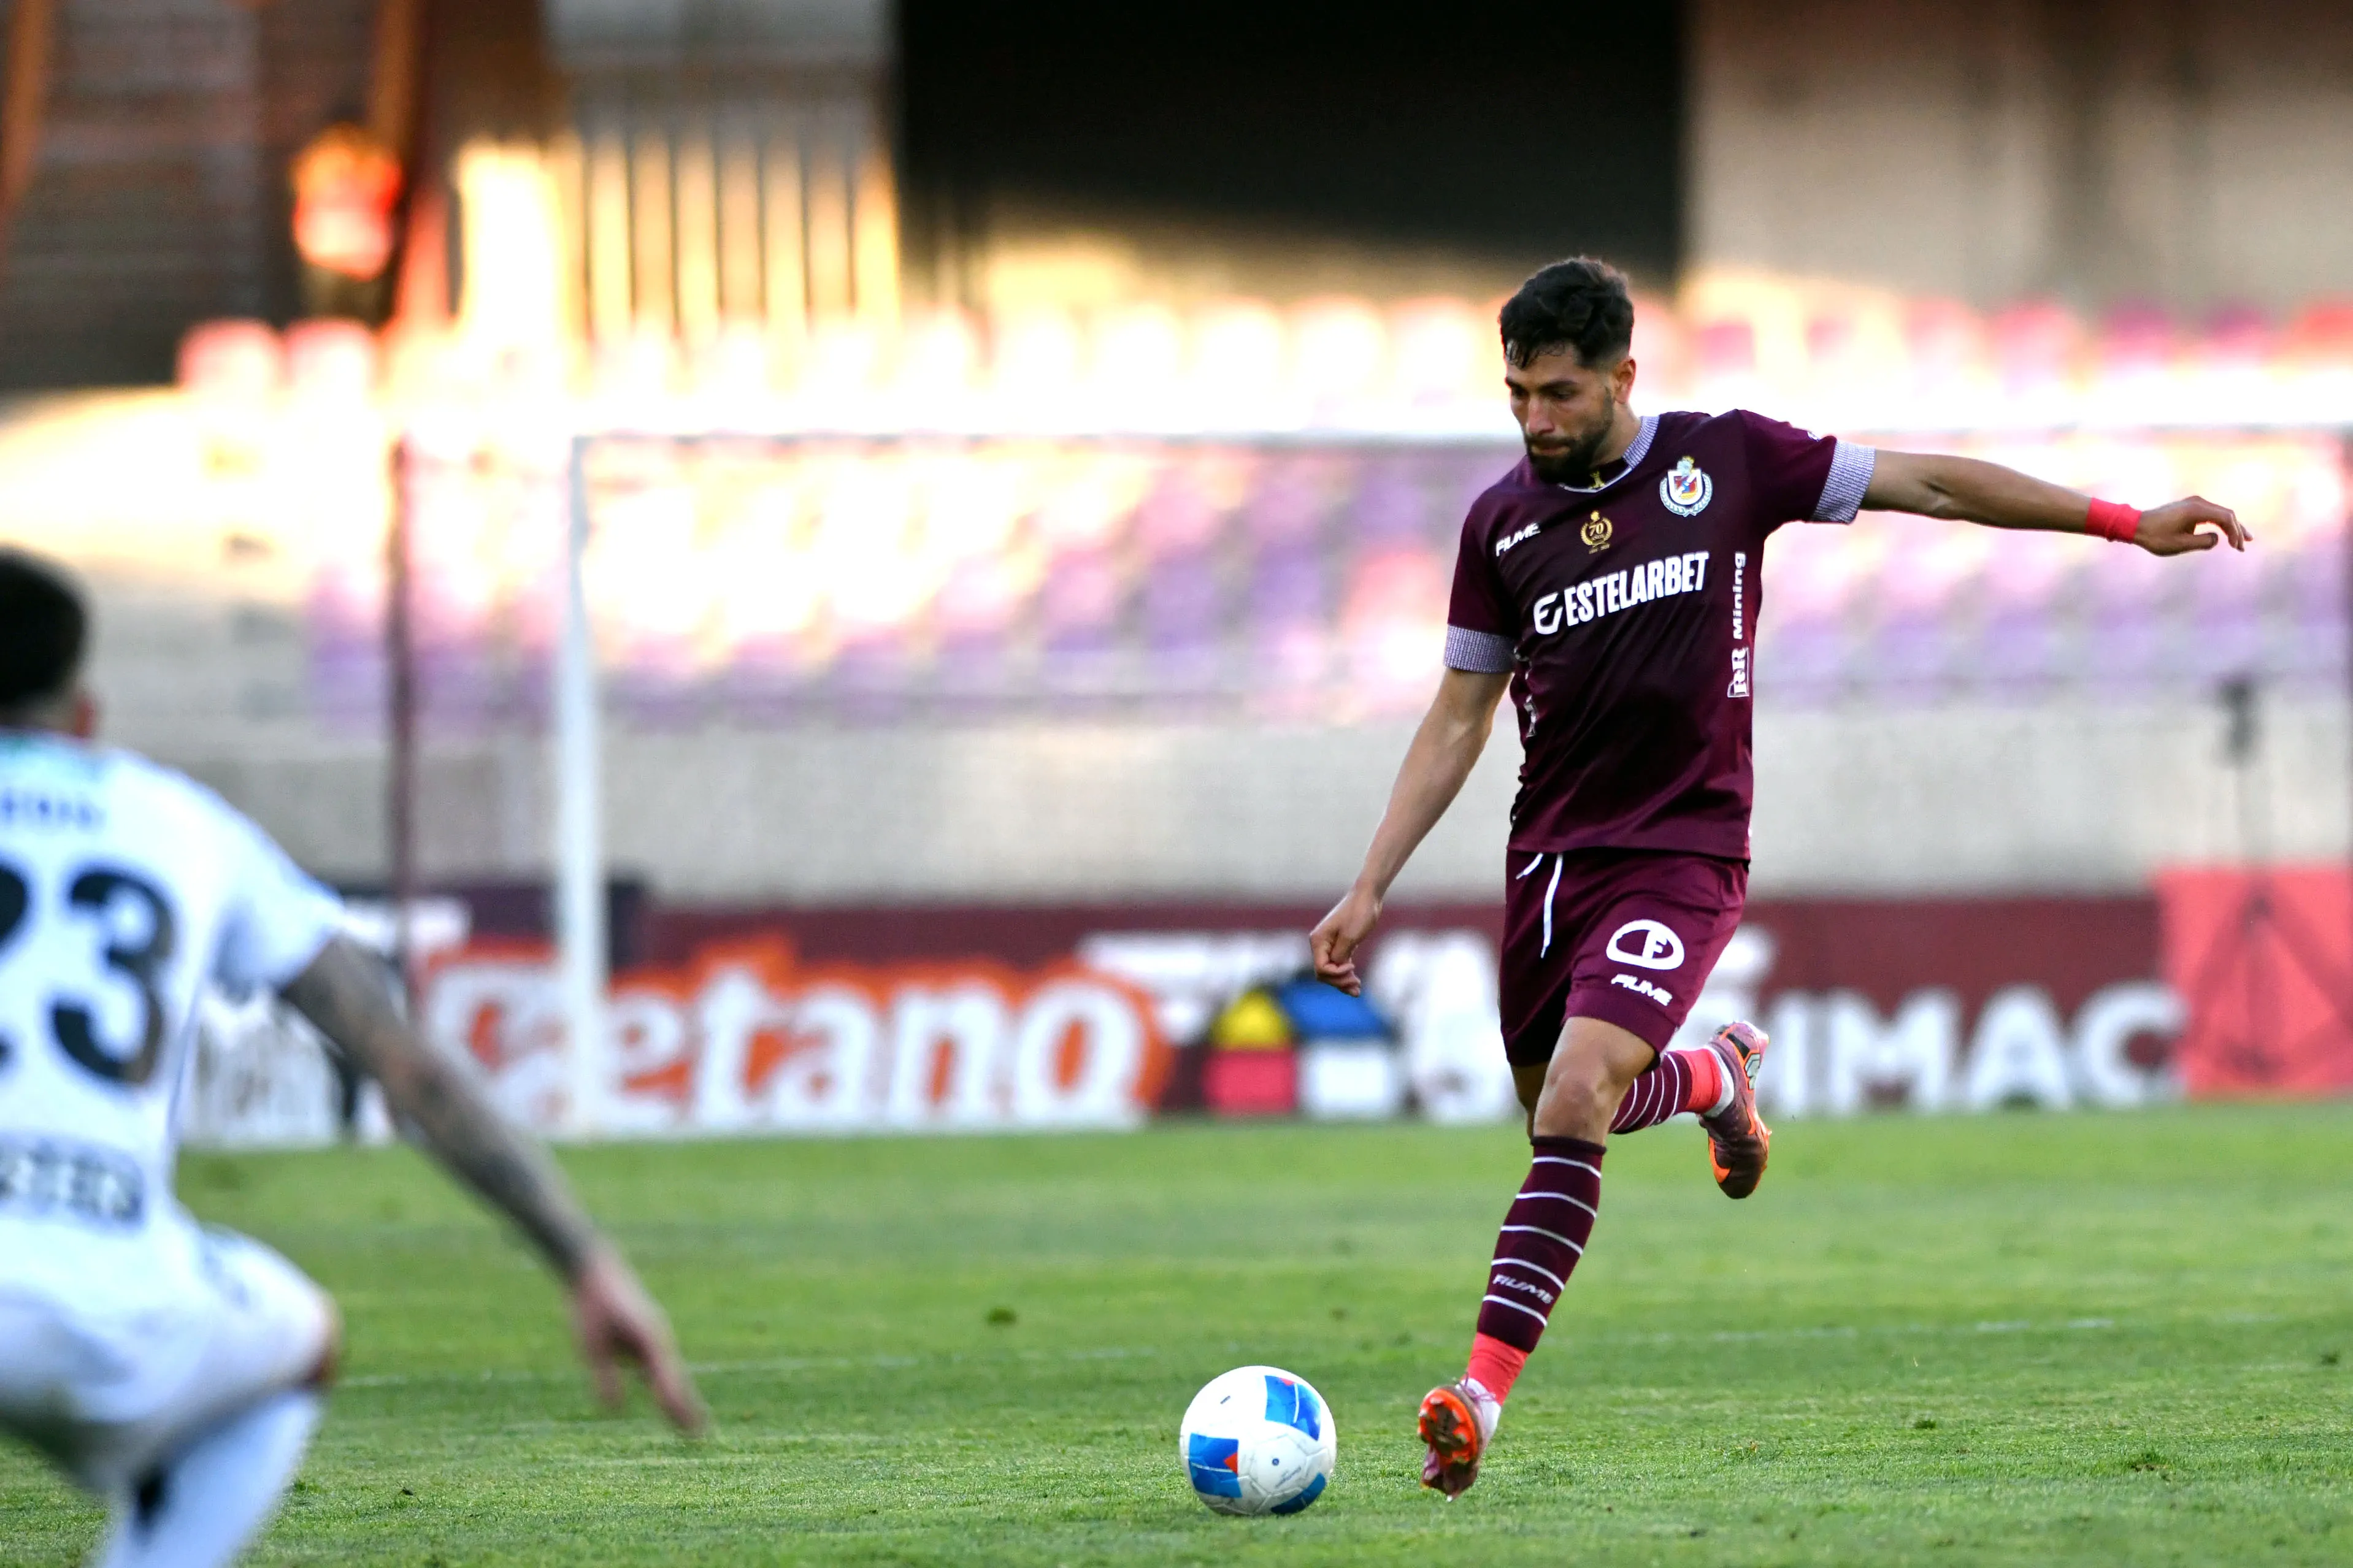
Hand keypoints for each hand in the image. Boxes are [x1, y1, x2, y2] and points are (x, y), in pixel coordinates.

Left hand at [571, 1244, 706, 1433]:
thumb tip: (614, 1408)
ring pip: (670, 1375)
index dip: (674, 1403)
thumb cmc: (590, 1306)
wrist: (593, 1270)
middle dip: (685, 1406)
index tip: (685, 1425)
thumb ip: (604, 1375)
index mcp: (648, 1338)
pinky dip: (667, 1386)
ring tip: (691, 1424)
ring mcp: (654, 1337)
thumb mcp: (590, 1344)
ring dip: (680, 1399)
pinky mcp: (645, 1337)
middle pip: (674, 1379)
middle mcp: (657, 1339)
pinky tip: (667, 1401)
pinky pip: (659, 1368)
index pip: (665, 1378)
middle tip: (700, 1435)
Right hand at [1310, 883, 1382, 996]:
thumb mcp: (1350, 937)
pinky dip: (1346, 974)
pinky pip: (1339, 965)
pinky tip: (1356, 982)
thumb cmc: (1359, 913)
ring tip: (1357, 990)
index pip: (1321, 968)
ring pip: (1331, 971)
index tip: (1352, 966)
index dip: (1335, 974)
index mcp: (1318, 940)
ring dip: (1343, 982)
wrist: (1368, 897)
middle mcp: (1320, 944)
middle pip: (1324, 973)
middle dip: (1339, 981)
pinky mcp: (1340, 945)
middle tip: (1357, 984)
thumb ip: (1340, 955)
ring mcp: (1329, 945)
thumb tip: (1335, 969)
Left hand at [2137, 496, 2248, 555]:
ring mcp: (2194, 503)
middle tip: (2245, 545)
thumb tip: (2217, 538)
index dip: (2235, 533)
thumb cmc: (2156, 537)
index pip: (2226, 518)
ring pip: (2219, 513)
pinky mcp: (2189, 507)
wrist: (2135, 526)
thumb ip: (2203, 542)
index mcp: (2197, 509)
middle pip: (2226, 514)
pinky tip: (2225, 533)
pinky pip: (2210, 514)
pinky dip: (2219, 524)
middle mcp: (2198, 502)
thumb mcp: (2181, 544)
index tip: (2237, 547)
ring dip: (2230, 527)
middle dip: (2237, 530)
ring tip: (2241, 540)